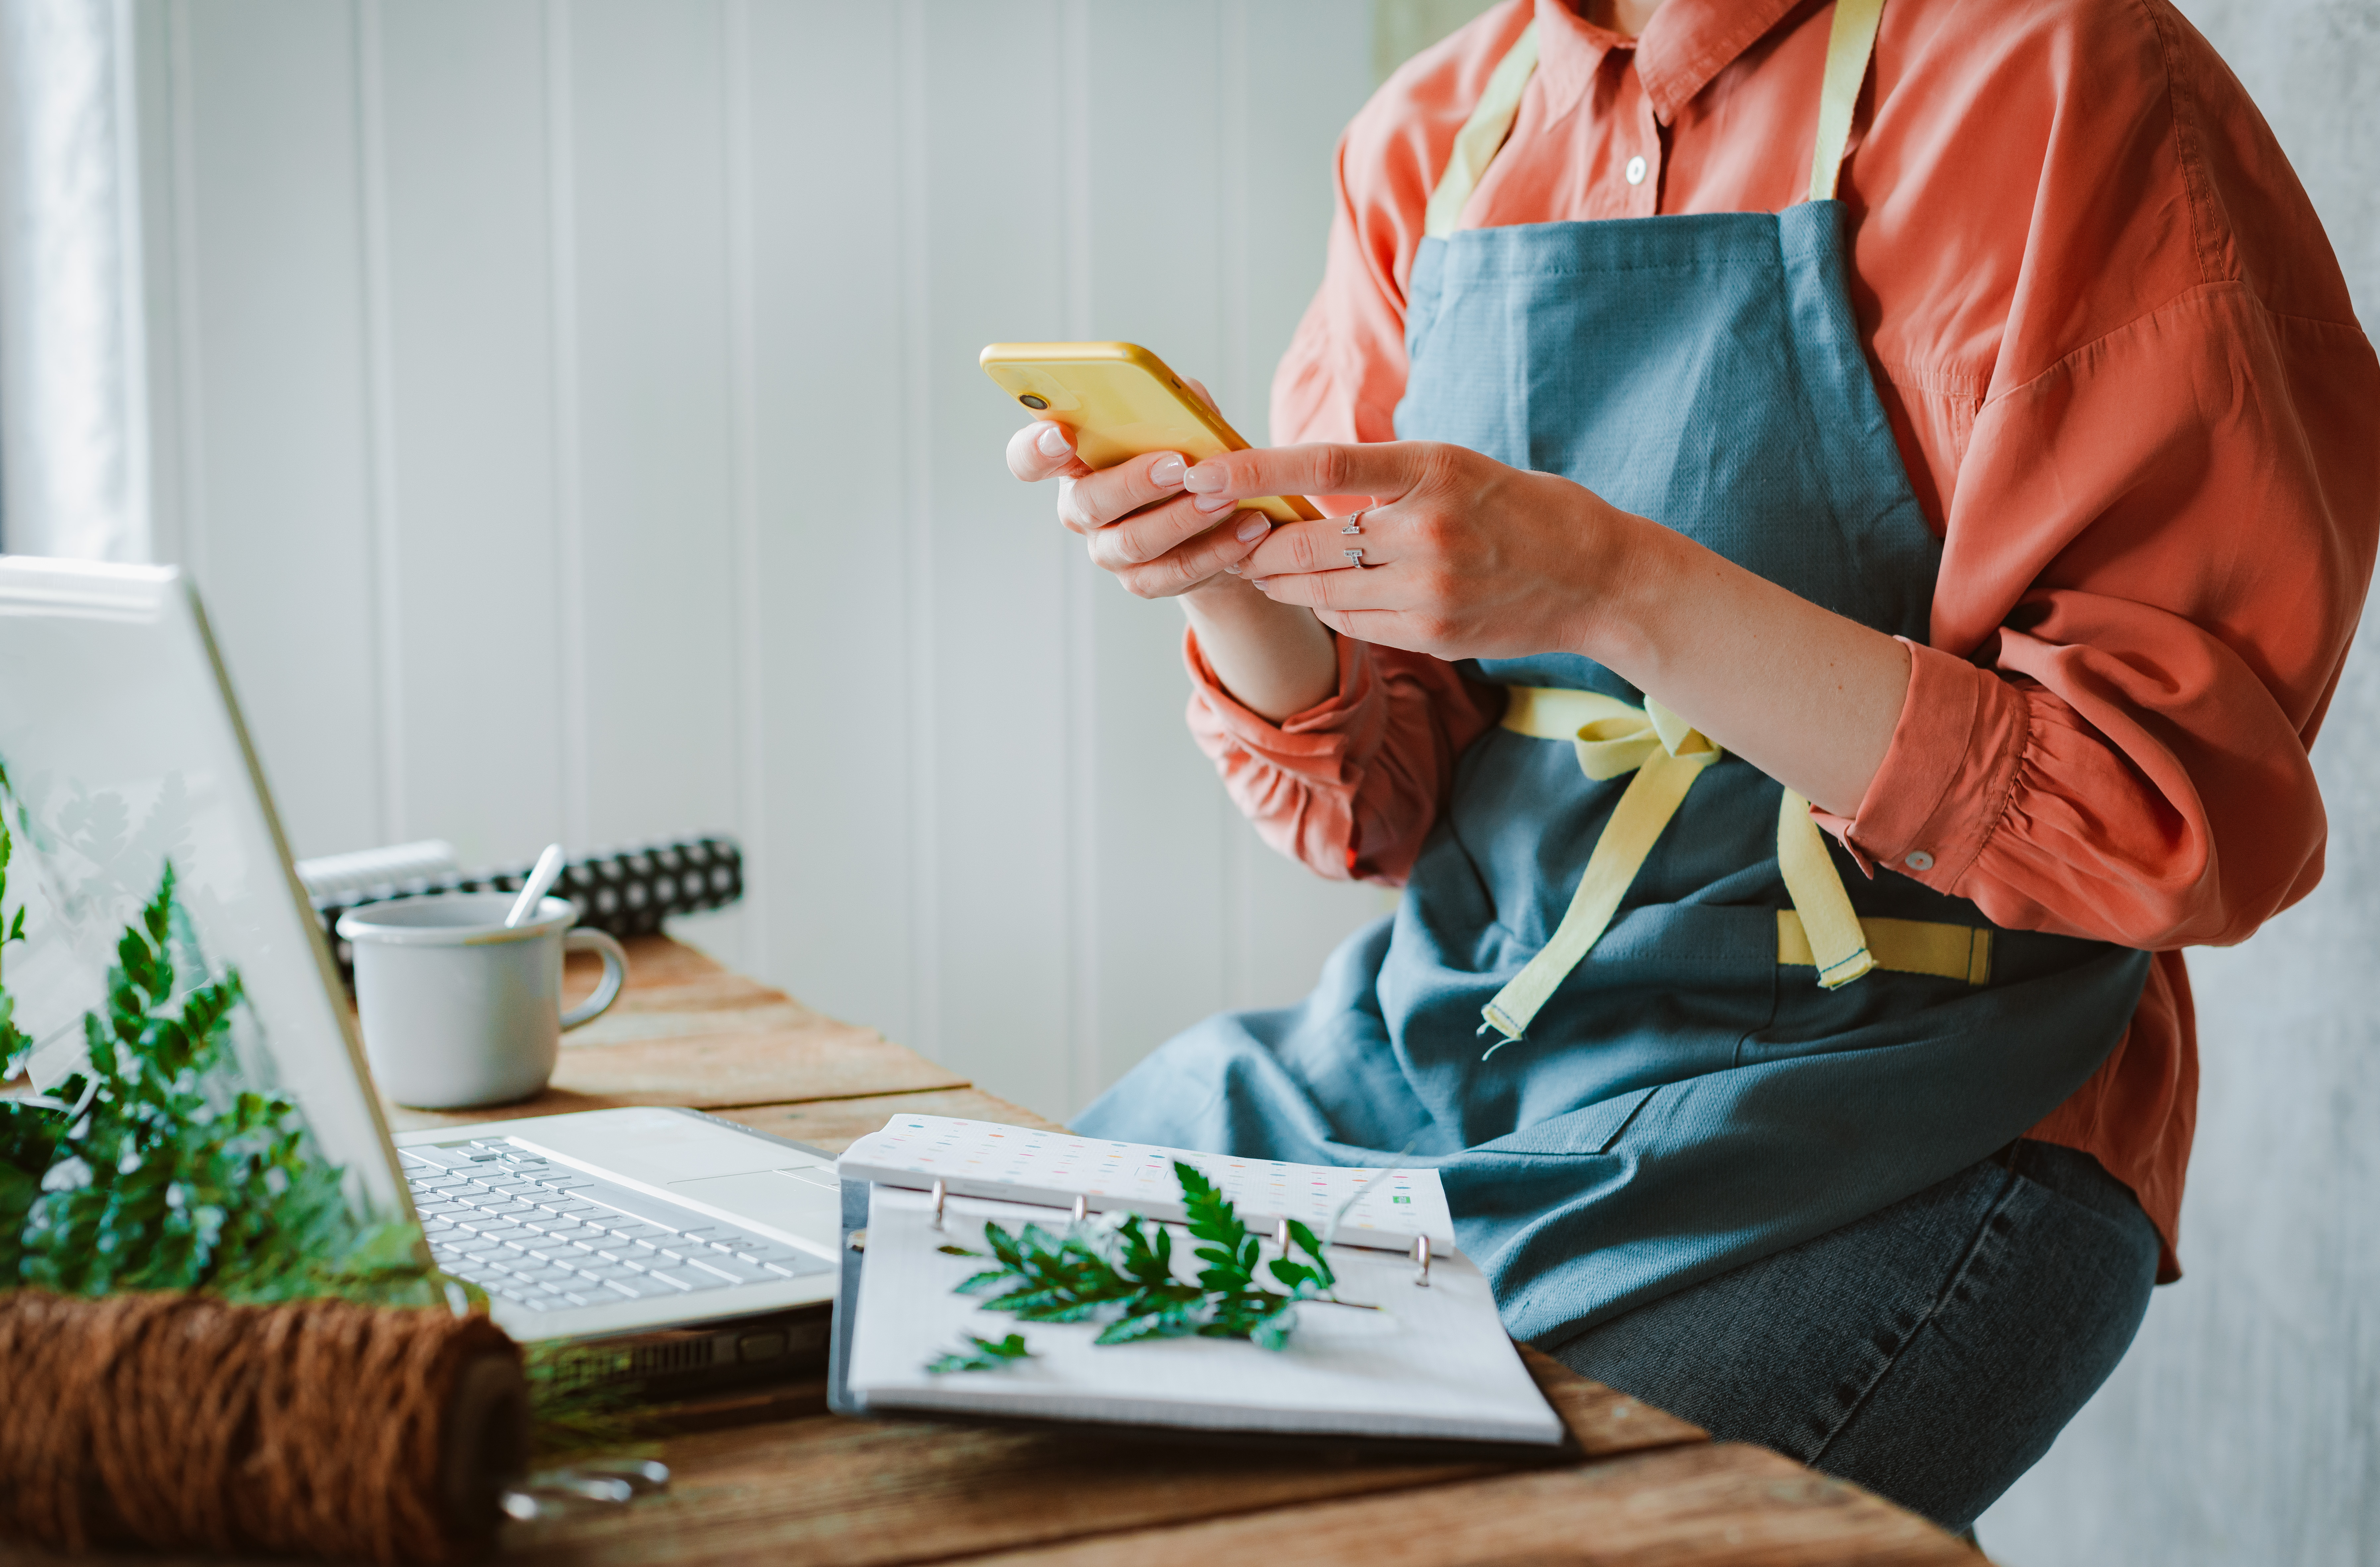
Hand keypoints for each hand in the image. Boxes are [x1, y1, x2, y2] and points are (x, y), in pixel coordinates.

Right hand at [1002, 380, 1272, 601]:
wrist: (1215, 522)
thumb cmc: (1187, 456)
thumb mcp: (1183, 422)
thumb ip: (1174, 402)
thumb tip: (1182, 394)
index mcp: (1074, 462)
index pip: (1028, 458)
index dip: (1037, 448)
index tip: (1062, 434)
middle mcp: (1082, 509)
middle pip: (1089, 503)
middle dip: (1135, 482)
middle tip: (1180, 464)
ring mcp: (1109, 550)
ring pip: (1134, 542)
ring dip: (1184, 518)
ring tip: (1228, 497)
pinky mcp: (1145, 581)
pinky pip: (1175, 572)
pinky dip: (1217, 550)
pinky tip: (1250, 527)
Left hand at [1187, 441, 1643, 662]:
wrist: (1595, 576)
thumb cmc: (1518, 510)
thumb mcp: (1454, 467)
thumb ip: (1383, 479)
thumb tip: (1297, 489)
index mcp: (1433, 469)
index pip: (1321, 463)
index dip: (1253, 471)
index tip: (1202, 474)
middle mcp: (1428, 529)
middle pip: (1307, 544)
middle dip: (1257, 546)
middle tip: (1230, 536)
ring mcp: (1430, 590)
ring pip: (1322, 592)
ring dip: (1283, 583)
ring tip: (1266, 569)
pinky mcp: (1434, 635)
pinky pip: (1354, 624)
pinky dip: (1330, 610)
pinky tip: (1327, 597)